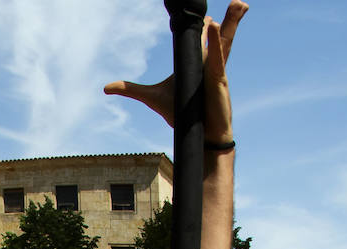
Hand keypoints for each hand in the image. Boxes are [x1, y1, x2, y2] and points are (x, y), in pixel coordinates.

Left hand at [105, 1, 244, 144]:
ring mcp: (216, 71)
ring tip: (240, 2)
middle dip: (229, 19)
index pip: (201, 40)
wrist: (200, 136)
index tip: (206, 15)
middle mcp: (209, 65)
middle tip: (239, 0)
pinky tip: (214, 25)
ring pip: (225, 42)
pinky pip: (217, 58)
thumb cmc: (181, 116)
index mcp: (197, 65)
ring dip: (231, 22)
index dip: (204, 27)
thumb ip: (131, 89)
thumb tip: (106, 87)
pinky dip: (215, 42)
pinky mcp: (219, 81)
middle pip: (220, 36)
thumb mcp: (152, 97)